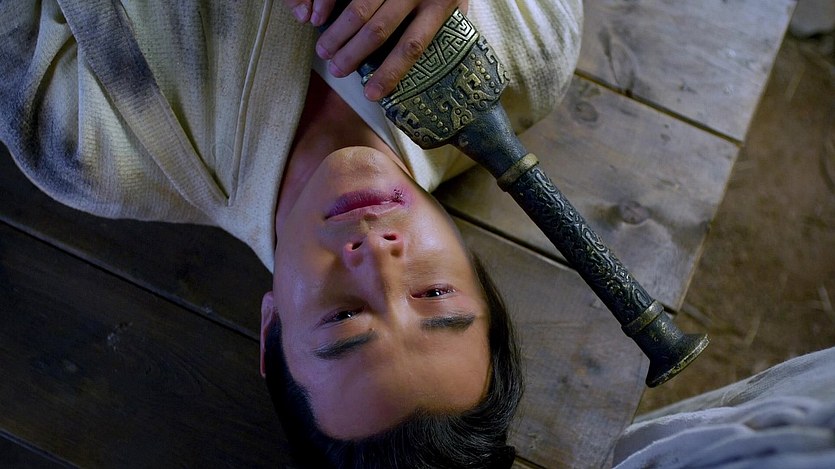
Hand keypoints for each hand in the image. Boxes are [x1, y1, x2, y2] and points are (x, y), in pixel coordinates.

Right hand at [285, 0, 467, 100]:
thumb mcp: (456, 2)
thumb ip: (445, 26)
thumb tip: (430, 66)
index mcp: (439, 5)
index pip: (412, 45)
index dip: (390, 72)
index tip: (371, 93)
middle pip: (378, 30)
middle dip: (353, 54)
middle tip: (337, 70)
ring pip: (359, 9)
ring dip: (338, 33)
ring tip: (324, 51)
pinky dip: (329, 3)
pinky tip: (317, 17)